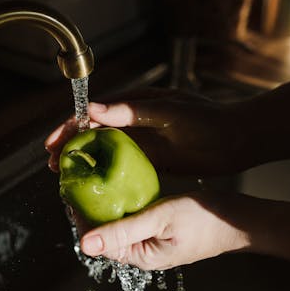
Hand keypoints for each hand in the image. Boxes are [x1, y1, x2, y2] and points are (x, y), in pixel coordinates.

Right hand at [45, 88, 245, 175]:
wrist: (238, 139)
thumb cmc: (207, 119)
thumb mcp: (168, 112)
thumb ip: (132, 111)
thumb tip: (93, 110)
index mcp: (135, 103)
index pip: (93, 113)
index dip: (69, 127)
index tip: (52, 143)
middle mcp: (135, 120)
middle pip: (93, 132)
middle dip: (70, 147)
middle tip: (52, 166)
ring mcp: (143, 141)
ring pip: (103, 151)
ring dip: (84, 162)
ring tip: (65, 178)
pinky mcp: (151, 159)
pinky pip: (121, 166)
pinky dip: (104, 174)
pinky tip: (94, 187)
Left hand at [78, 189, 289, 272]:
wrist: (242, 219)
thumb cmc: (205, 219)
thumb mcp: (160, 219)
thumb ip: (122, 231)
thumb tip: (84, 244)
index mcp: (139, 256)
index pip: (96, 239)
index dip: (79, 214)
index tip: (69, 188)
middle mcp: (142, 251)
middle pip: (104, 229)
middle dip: (89, 205)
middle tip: (79, 177)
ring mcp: (152, 239)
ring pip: (118, 220)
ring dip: (105, 200)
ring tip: (93, 175)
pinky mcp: (161, 227)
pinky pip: (134, 214)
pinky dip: (123, 198)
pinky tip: (119, 179)